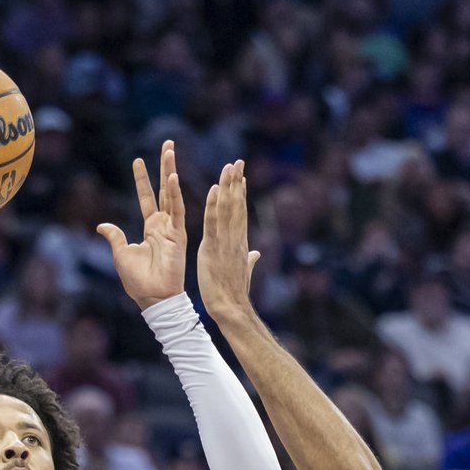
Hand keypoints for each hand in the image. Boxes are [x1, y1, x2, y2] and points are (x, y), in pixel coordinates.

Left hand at [97, 141, 185, 308]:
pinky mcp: (178, 236)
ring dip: (170, 171)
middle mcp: (163, 225)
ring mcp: (172, 229)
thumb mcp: (121, 254)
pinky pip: (176, 211)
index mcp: (150, 229)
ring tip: (170, 150)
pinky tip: (172, 177)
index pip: (146, 198)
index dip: (143, 179)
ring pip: (171, 193)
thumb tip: (101, 226)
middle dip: (165, 166)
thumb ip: (114, 236)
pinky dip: (174, 194)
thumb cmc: (138, 281)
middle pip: (163, 189)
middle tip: (167, 144)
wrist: (153, 298)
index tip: (138, 160)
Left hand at [198, 160, 259, 323]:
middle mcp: (235, 238)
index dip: (241, 193)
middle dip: (237, 182)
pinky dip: (214, 206)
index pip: (240, 213)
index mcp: (239, 243)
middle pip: (236, 205)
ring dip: (228, 186)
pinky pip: (213, 223)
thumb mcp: (243, 272)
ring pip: (227, 209)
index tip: (242, 176)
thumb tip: (256, 254)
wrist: (231, 308)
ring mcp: (225, 242)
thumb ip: (249, 260)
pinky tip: (215, 189)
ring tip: (229, 166)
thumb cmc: (235, 293)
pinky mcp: (213, 249)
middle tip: (238, 161)